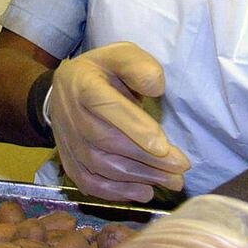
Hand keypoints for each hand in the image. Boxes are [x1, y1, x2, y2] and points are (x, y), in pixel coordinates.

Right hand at [50, 42, 189, 201]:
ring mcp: (67, 141)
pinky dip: (117, 192)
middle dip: (146, 159)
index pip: (107, 106)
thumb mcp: (122, 55)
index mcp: (83, 84)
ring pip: (101, 167)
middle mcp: (70, 114)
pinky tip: (144, 192)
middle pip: (107, 142)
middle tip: (180, 168)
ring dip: (139, 177)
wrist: (67, 88)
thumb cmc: (104, 71)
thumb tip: (157, 87)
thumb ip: (139, 66)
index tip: (163, 146)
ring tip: (172, 181)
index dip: (134, 128)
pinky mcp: (68, 161)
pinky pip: (89, 183)